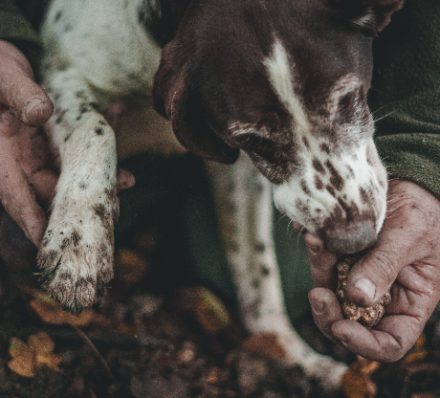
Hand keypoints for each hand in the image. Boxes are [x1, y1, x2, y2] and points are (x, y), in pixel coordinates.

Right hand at [0, 42, 134, 246]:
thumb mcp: (4, 77)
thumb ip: (19, 95)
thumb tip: (40, 113)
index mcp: (1, 158)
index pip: (18, 199)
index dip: (38, 224)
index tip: (58, 243)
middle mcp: (19, 161)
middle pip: (51, 192)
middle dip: (82, 202)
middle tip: (113, 210)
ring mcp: (37, 152)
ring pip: (69, 173)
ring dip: (98, 174)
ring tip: (127, 179)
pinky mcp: (51, 141)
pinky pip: (76, 148)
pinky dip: (96, 140)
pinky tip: (115, 122)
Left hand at [306, 180, 439, 360]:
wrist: (411, 186)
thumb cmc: (424, 214)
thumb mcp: (410, 238)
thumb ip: (384, 267)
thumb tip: (357, 298)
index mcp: (409, 304)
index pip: (389, 343)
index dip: (365, 345)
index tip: (342, 328)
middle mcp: (381, 297)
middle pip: (349, 323)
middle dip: (328, 315)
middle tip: (317, 295)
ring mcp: (358, 277)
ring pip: (330, 291)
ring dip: (319, 272)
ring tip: (315, 242)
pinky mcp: (342, 258)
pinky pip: (324, 262)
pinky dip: (317, 251)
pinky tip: (312, 233)